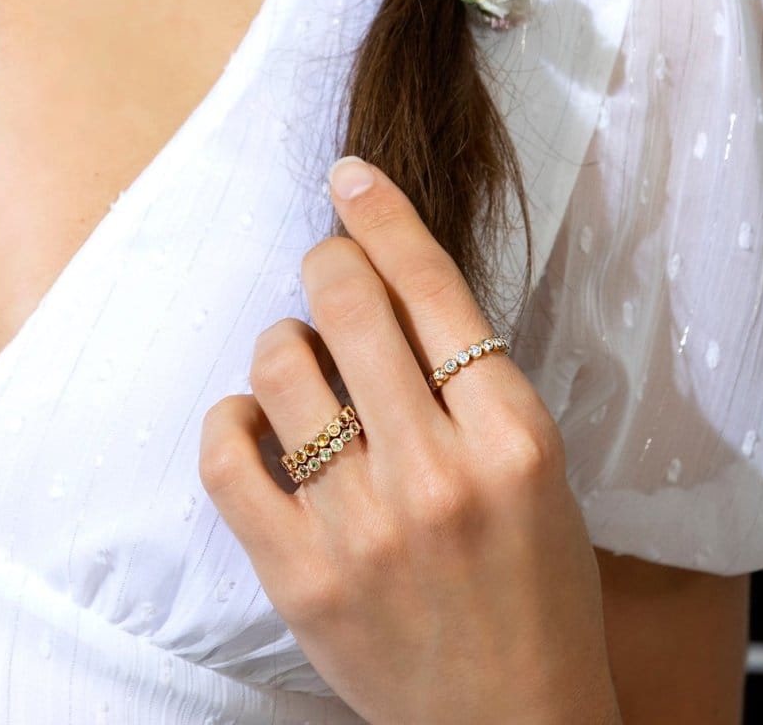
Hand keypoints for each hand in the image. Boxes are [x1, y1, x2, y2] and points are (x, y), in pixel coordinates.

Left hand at [199, 157, 621, 724]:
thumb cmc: (532, 587)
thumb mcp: (537, 470)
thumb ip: (467, 381)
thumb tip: (378, 280)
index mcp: (514, 439)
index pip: (433, 288)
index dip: (383, 215)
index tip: (350, 175)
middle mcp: (438, 474)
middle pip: (348, 304)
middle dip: (327, 260)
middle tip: (325, 265)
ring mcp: (361, 527)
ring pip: (278, 365)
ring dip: (281, 343)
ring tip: (300, 367)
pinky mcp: (298, 575)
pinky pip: (225, 454)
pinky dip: (230, 417)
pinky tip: (253, 421)